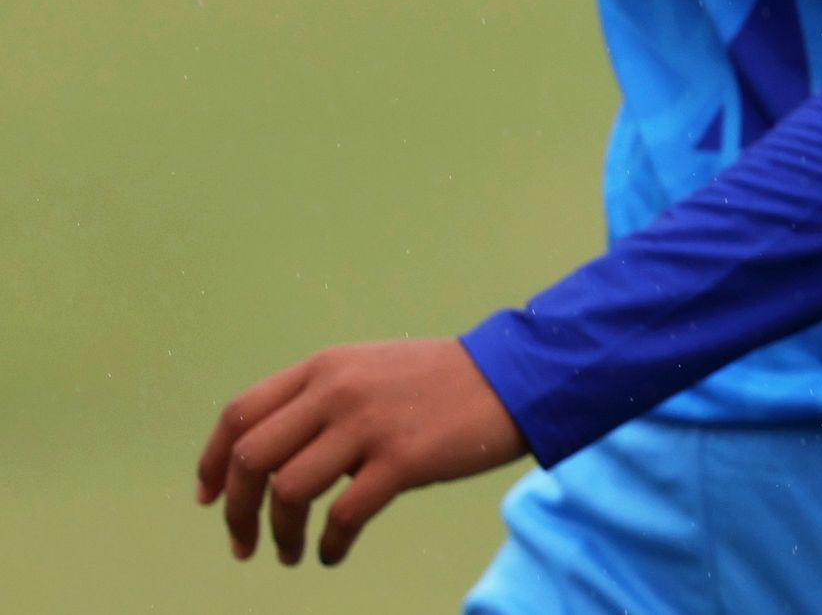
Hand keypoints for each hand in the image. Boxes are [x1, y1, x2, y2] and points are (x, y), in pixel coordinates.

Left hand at [195, 338, 525, 566]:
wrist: (516, 376)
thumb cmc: (444, 381)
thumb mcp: (370, 371)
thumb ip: (322, 401)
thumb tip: (279, 458)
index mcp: (324, 367)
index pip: (239, 414)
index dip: (210, 462)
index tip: (207, 498)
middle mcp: (337, 391)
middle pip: (250, 457)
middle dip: (235, 509)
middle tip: (243, 541)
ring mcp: (369, 425)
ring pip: (289, 490)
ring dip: (280, 532)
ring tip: (289, 553)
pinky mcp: (403, 459)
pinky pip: (344, 514)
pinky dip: (328, 543)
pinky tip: (333, 553)